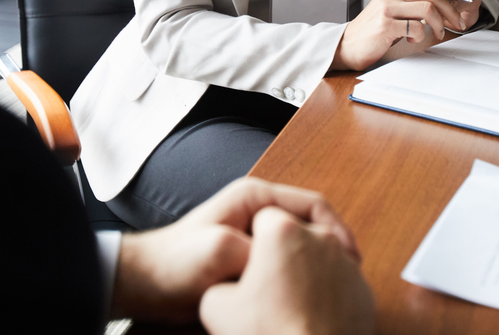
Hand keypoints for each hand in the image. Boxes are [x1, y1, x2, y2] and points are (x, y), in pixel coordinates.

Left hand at [112, 177, 360, 322]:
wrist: (148, 286)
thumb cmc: (174, 262)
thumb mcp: (217, 252)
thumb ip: (254, 251)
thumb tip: (285, 262)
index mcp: (255, 198)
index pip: (313, 205)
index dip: (336, 231)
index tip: (350, 259)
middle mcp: (260, 213)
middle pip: (312, 227)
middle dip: (332, 251)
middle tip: (349, 279)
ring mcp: (257, 237)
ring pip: (302, 249)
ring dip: (318, 267)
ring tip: (334, 291)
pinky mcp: (253, 261)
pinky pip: (288, 267)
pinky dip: (301, 281)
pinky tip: (308, 299)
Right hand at [332, 0, 478, 71]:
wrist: (349, 44)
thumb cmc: (375, 26)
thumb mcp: (392, 4)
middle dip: (452, 8)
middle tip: (458, 22)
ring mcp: (387, 7)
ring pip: (428, 9)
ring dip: (440, 25)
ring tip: (439, 33)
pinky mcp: (385, 25)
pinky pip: (416, 28)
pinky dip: (421, 36)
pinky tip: (415, 39)